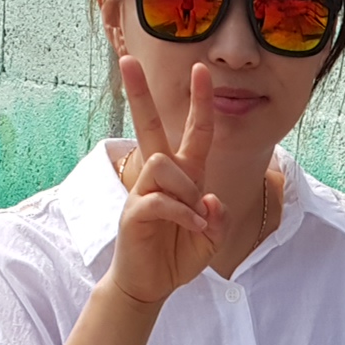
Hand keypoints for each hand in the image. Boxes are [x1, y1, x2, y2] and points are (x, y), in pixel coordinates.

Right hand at [105, 56, 225, 304]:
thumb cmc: (178, 254)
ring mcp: (143, 191)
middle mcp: (161, 177)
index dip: (199, 102)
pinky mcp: (134, 212)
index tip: (200, 69)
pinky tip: (193, 226)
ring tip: (194, 217)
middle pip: (149, 126)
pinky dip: (183, 213)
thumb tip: (208, 199)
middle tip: (127, 60)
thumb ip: (218, 218)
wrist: (151, 284)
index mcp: (184, 175)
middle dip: (138, 93)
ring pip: (163, 163)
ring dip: (186, 188)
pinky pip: (159, 199)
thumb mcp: (212, 237)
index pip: (193, 131)